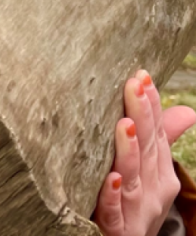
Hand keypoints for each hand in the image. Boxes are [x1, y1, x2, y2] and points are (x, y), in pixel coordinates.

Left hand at [93, 70, 195, 235]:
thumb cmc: (135, 204)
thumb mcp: (151, 173)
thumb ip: (162, 140)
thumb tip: (188, 110)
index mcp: (160, 174)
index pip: (156, 134)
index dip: (150, 105)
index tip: (141, 75)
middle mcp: (152, 190)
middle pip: (147, 149)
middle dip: (142, 116)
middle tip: (134, 85)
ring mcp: (135, 210)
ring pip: (132, 177)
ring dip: (129, 151)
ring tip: (123, 125)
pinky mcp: (116, 229)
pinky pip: (112, 212)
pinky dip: (110, 195)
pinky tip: (108, 178)